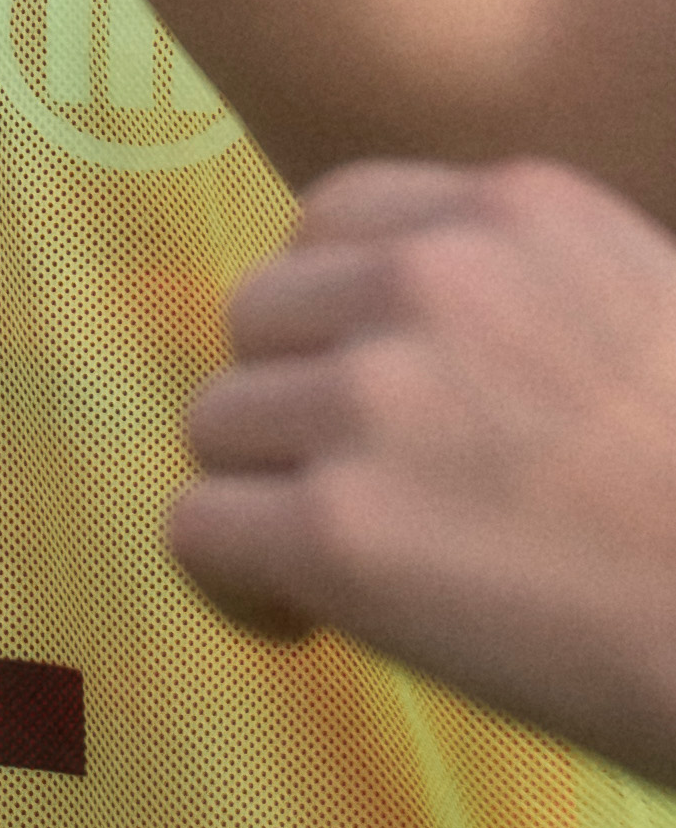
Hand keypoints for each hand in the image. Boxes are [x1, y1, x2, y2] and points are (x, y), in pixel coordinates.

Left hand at [171, 163, 675, 787]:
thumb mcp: (652, 317)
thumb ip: (526, 294)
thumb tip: (395, 337)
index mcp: (521, 210)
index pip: (335, 219)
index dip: (336, 314)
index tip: (373, 384)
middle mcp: (431, 278)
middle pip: (259, 318)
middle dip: (297, 402)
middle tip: (373, 486)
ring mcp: (373, 398)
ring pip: (220, 423)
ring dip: (273, 493)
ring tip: (365, 560)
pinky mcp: (335, 528)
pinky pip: (197, 529)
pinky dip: (235, 584)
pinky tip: (305, 618)